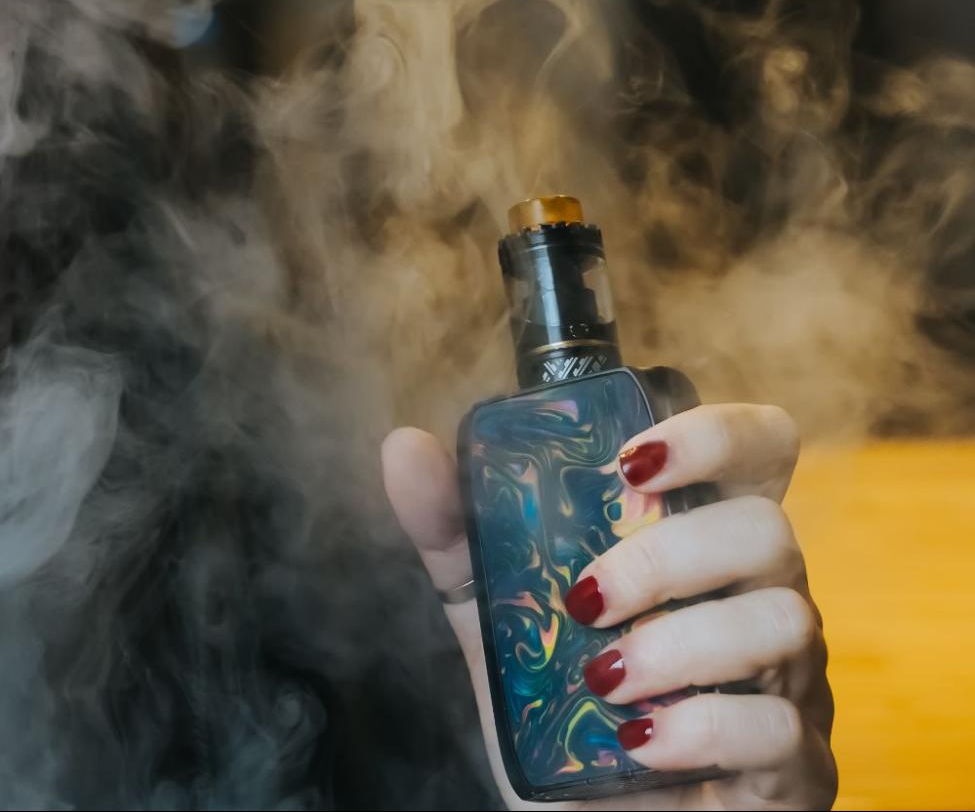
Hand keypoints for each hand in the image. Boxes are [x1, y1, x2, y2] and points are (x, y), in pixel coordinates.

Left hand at [381, 404, 836, 809]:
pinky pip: (776, 726)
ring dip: (681, 642)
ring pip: (784, 619)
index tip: (629, 461)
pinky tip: (640, 741)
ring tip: (603, 678)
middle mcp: (762, 598)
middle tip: (586, 599)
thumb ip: (457, 540)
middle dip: (666, 555)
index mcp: (703, 546)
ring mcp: (791, 682)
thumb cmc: (566, 721)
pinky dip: (698, 727)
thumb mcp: (499, 624)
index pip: (759, 450)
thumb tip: (405, 447)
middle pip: (766, 528)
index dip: (713, 435)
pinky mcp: (795, 765)